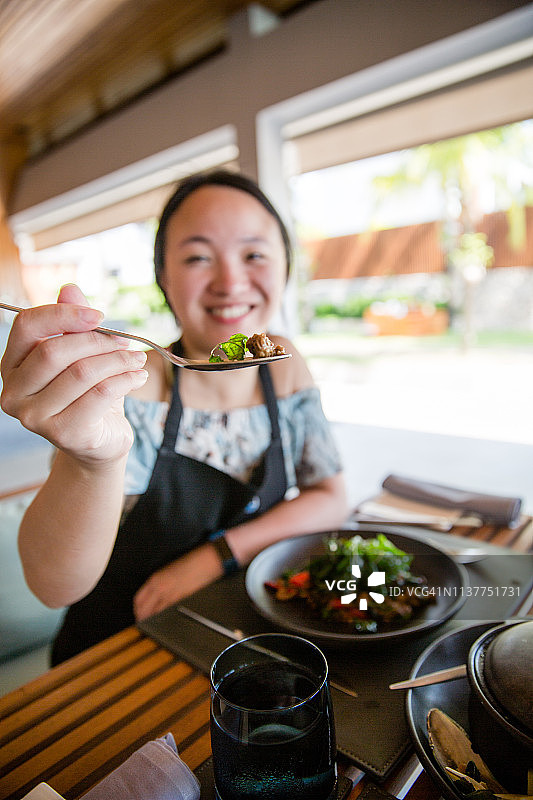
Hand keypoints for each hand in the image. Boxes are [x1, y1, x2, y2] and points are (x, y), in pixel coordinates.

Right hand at [0, 284, 147, 464]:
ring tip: (137, 360)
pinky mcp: (63, 433)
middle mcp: (14, 392)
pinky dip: (125, 379)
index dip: (63, 315)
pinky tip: (137, 377)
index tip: (99, 315)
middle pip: (54, 350)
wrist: (99, 441)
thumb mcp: (81, 354)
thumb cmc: (87, 394)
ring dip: (118, 360)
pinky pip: (100, 394)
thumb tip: (70, 290)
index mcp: (11, 365)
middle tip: (125, 342)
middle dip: (97, 341)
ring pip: (81, 372)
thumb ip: (72, 322)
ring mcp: (35, 416)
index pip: (27, 326)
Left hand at [133, 544, 222, 620]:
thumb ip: (160, 583)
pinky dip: (164, 619)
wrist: (204, 561)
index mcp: (155, 579)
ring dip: (151, 621)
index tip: (139, 614)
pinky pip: (167, 613)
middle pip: (143, 609)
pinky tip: (166, 621)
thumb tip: (155, 596)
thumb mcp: (169, 570)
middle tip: (143, 624)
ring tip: (153, 626)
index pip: (138, 599)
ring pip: (153, 614)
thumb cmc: (191, 563)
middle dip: (142, 618)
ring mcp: (169, 594)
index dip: (137, 610)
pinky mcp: (180, 599)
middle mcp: (159, 587)